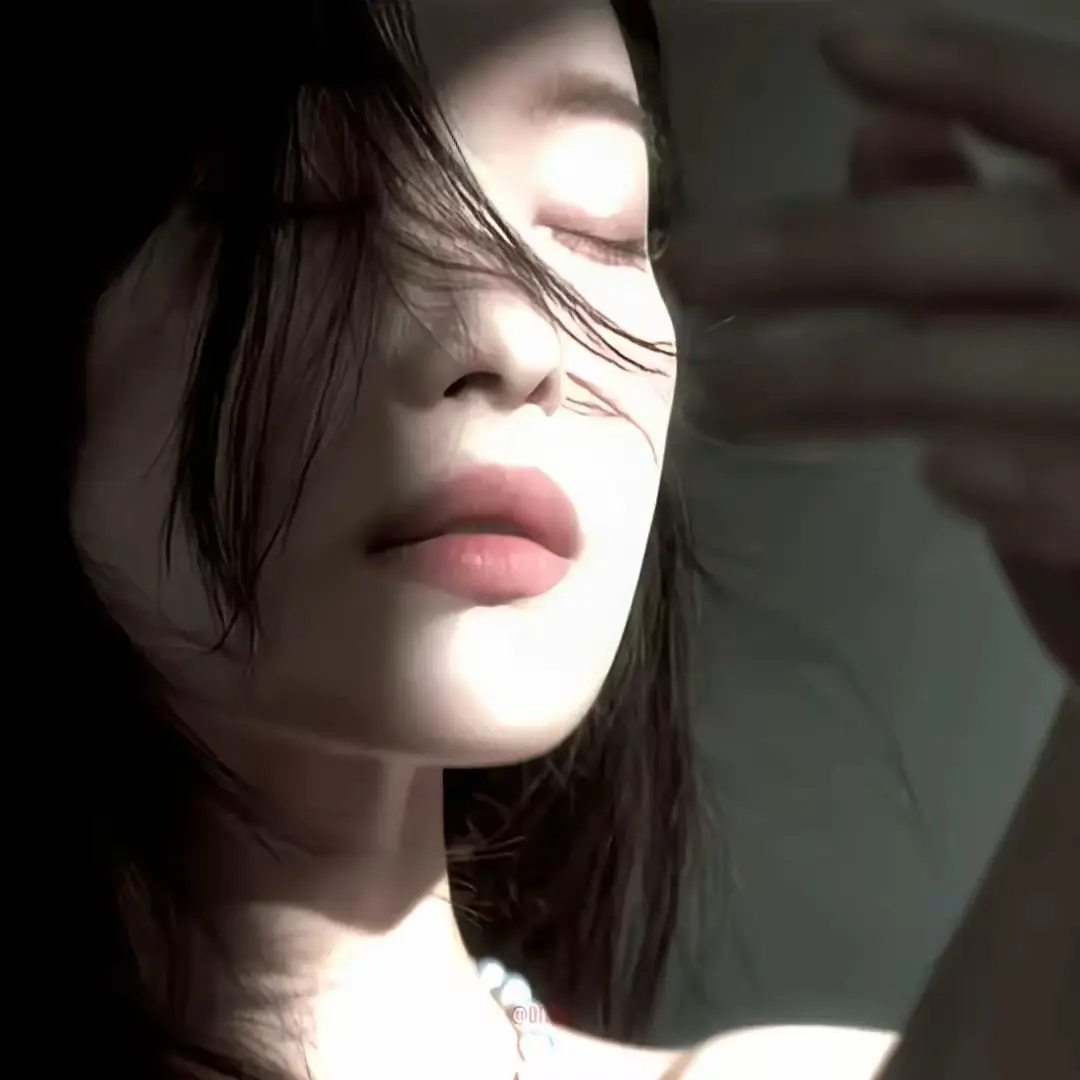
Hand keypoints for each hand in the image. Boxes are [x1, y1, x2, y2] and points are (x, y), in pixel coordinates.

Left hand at [666, 14, 1079, 681]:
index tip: (837, 47)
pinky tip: (936, 477)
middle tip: (683, 271)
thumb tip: (875, 131)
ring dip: (840, 383)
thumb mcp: (1046, 306)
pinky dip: (1000, 483)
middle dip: (820, 254)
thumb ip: (975, 222)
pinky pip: (1067, 490)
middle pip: (985, 243)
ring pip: (982, 370)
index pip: (1071, 111)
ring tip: (723, 400)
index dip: (968, 70)